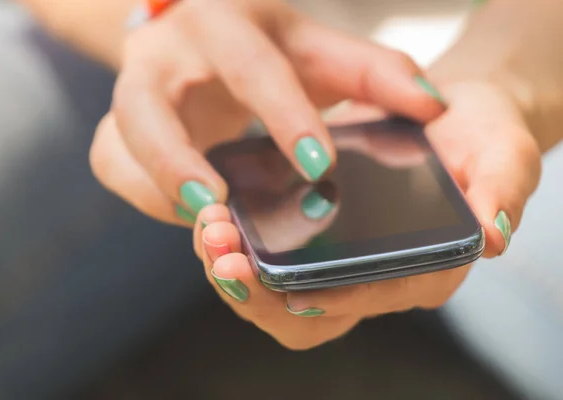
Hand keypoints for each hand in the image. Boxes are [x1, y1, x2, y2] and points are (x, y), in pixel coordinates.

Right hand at [89, 0, 442, 226]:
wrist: (203, 35)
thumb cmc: (265, 44)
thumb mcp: (317, 47)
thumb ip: (375, 72)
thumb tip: (434, 107)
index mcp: (222, 23)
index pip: (250, 66)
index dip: (282, 116)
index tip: (318, 168)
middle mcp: (164, 53)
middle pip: (146, 104)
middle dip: (178, 160)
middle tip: (222, 210)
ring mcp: (133, 90)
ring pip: (118, 141)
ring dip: (154, 187)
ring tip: (205, 224)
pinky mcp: (119, 123)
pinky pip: (112, 163)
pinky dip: (145, 192)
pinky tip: (188, 212)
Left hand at [193, 80, 540, 349]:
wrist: (450, 117)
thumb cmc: (479, 136)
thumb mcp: (503, 151)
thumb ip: (501, 189)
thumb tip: (493, 234)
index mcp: (421, 270)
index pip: (369, 299)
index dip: (329, 299)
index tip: (288, 287)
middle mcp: (375, 278)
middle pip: (309, 315)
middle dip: (261, 296)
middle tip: (224, 258)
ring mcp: (340, 263)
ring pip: (278, 295)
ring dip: (237, 273)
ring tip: (210, 234)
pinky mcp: (315, 240)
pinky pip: (268, 262)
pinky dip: (237, 248)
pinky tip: (216, 219)